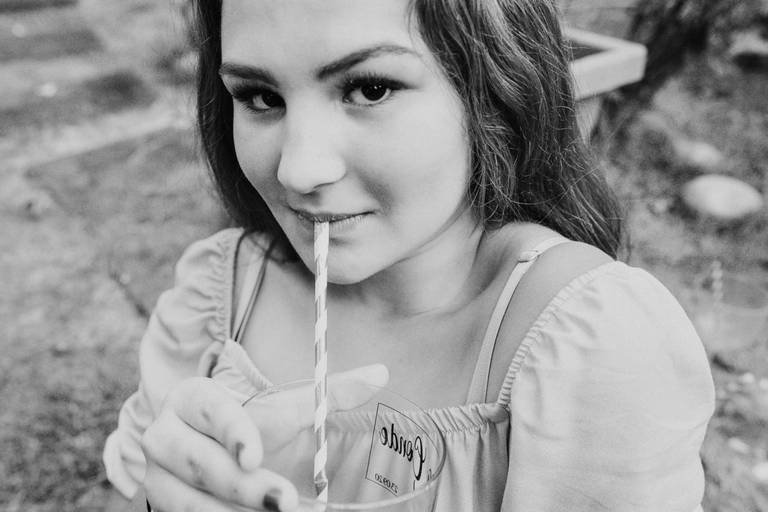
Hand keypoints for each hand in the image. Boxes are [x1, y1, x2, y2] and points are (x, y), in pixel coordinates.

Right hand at [140, 364, 388, 511]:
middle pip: (199, 462)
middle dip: (242, 486)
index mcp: (195, 398)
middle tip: (284, 502)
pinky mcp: (158, 504)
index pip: (210, 409)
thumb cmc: (254, 428)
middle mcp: (163, 433)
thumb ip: (326, 395)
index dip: (232, 430)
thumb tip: (381, 373)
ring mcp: (155, 475)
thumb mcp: (287, 411)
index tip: (256, 456)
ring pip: (187, 501)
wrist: (213, 457)